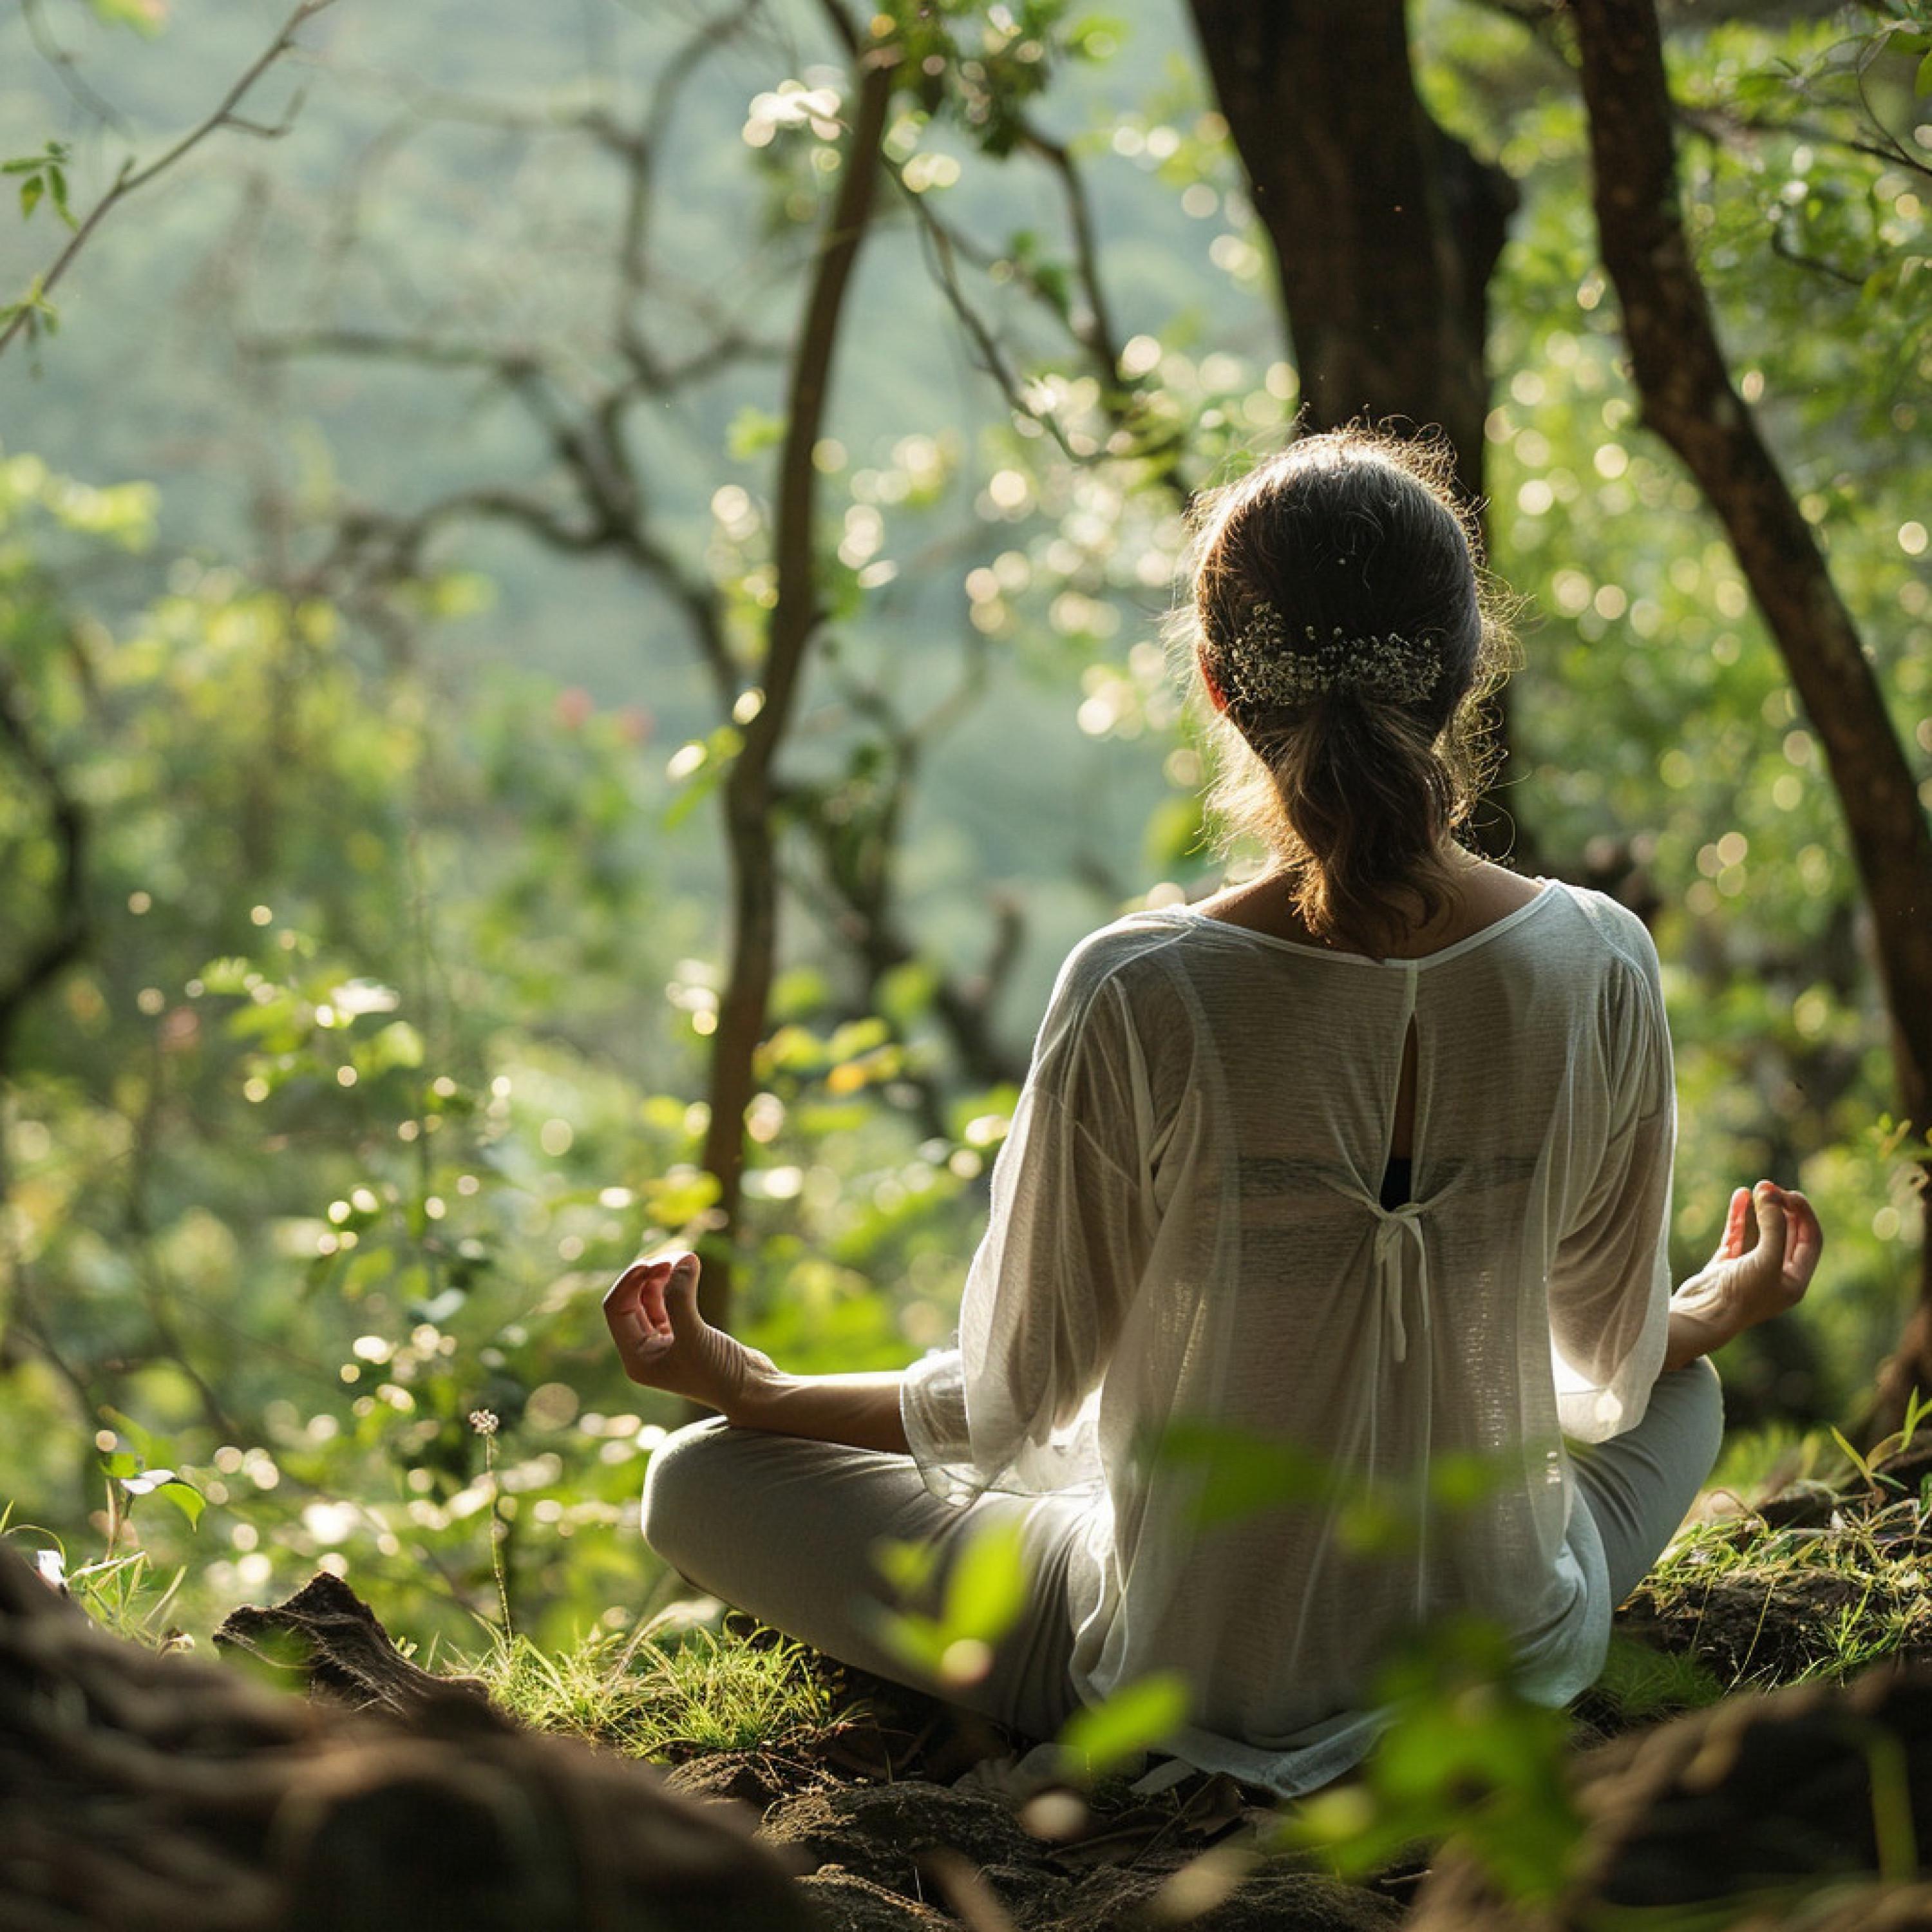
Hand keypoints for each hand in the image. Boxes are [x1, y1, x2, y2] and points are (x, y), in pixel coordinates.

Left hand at [602, 1250, 772, 1415]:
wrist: (752, 1389)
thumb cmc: (719, 1372)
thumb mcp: (694, 1335)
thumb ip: (681, 1298)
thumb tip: (682, 1259)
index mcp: (636, 1359)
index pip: (617, 1309)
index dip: (630, 1282)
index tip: (655, 1263)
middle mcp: (644, 1351)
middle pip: (631, 1301)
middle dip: (649, 1276)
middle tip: (675, 1257)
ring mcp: (664, 1343)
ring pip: (651, 1299)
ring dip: (664, 1277)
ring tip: (685, 1258)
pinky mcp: (685, 1335)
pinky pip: (670, 1303)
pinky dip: (677, 1285)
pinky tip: (690, 1270)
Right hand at [1671, 1179, 1821, 1341]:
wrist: (1701, 1317)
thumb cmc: (1741, 1295)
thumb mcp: (1766, 1260)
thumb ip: (1773, 1225)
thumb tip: (1770, 1192)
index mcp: (1795, 1281)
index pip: (1810, 1240)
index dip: (1804, 1214)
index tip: (1790, 1194)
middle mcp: (1776, 1276)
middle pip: (1788, 1234)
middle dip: (1783, 1209)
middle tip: (1771, 1187)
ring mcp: (1749, 1270)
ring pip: (1762, 1233)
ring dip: (1762, 1210)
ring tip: (1757, 1187)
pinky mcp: (1725, 1266)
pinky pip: (1736, 1236)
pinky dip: (1739, 1216)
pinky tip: (1739, 1195)